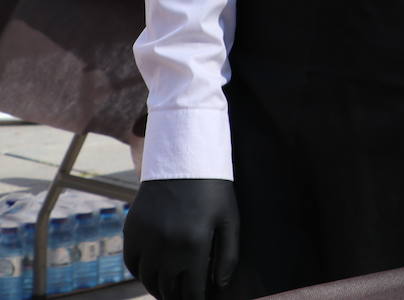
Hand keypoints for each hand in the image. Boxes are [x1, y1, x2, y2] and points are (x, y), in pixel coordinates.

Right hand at [123, 179, 238, 299]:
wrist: (184, 159)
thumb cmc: (214, 191)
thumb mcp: (230, 219)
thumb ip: (228, 255)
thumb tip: (220, 285)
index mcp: (194, 245)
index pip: (193, 290)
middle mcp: (167, 246)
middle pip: (169, 289)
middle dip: (179, 297)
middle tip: (186, 297)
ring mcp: (146, 239)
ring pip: (149, 280)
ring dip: (159, 289)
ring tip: (171, 291)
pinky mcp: (131, 231)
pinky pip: (132, 264)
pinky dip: (141, 273)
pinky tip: (153, 275)